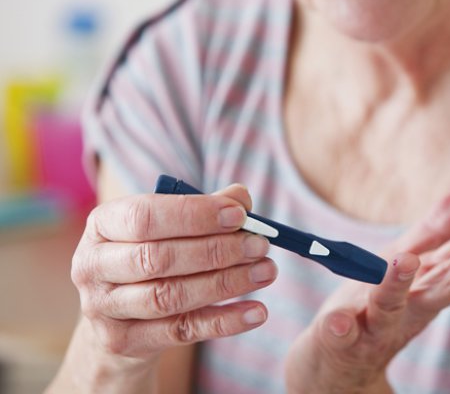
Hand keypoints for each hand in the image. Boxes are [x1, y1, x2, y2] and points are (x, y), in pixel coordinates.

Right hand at [68, 184, 276, 381]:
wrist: (119, 317)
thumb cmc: (152, 254)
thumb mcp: (168, 227)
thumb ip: (204, 209)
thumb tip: (242, 197)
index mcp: (102, 223)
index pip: (144, 216)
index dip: (195, 215)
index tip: (240, 215)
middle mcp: (93, 265)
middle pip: (158, 258)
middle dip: (217, 250)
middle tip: (260, 245)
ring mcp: (104, 308)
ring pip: (170, 296)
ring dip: (226, 283)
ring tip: (266, 272)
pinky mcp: (124, 342)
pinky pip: (182, 331)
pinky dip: (224, 321)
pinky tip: (257, 311)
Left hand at [284, 179, 449, 392]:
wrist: (338, 366)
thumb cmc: (376, 305)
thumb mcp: (409, 259)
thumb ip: (440, 228)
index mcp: (430, 284)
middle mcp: (412, 308)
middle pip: (449, 281)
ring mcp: (376, 327)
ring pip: (390, 309)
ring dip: (397, 285)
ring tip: (404, 260)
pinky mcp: (340, 345)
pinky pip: (340, 340)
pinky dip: (340, 330)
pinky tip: (338, 321)